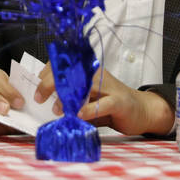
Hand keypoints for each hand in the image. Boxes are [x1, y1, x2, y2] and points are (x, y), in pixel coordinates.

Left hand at [35, 66, 173, 135]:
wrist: (142, 110)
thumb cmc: (111, 104)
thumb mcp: (87, 98)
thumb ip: (70, 98)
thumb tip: (46, 102)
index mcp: (87, 71)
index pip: (63, 64)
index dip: (47, 73)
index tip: (37, 88)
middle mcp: (96, 74)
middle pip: (69, 72)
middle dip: (50, 83)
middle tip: (39, 98)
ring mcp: (109, 87)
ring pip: (83, 86)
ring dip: (67, 98)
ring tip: (57, 109)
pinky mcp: (119, 101)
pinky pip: (103, 104)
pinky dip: (90, 109)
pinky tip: (80, 115)